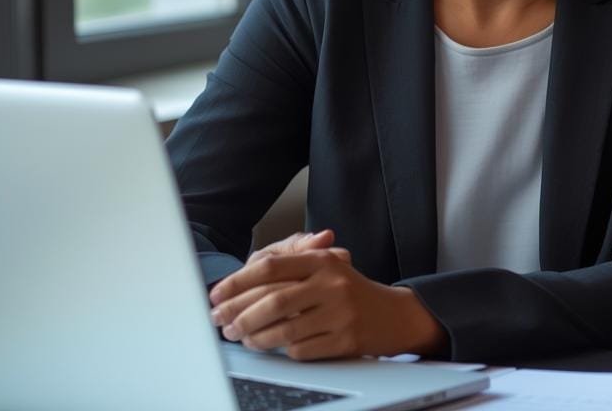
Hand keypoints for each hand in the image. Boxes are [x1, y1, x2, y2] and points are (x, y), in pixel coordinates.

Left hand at [205, 230, 349, 347]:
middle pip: (273, 300)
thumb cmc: (349, 291)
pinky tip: (276, 347)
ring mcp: (341, 313)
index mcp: (322, 261)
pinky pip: (301, 349)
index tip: (217, 296)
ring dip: (255, 338)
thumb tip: (247, 270)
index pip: (271, 267)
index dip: (238, 282)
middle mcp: (333, 284)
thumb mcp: (325, 265)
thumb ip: (290, 259)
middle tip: (222, 324)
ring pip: (284, 330)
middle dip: (239, 315)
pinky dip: (283, 351)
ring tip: (243, 338)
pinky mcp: (346, 340)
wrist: (394, 315)